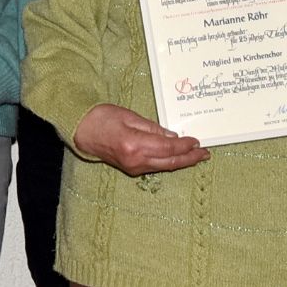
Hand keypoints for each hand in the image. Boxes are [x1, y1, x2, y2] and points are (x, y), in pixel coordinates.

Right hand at [72, 103, 207, 175]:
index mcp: (135, 145)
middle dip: (190, 159)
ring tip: (196, 156)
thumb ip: (153, 129)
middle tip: (205, 154)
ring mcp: (133, 168)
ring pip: (164, 167)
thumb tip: (173, 138)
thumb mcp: (130, 116)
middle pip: (170, 163)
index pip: (168, 149)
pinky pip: (155, 167)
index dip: (185, 146)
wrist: (81, 132)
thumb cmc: (101, 118)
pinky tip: (176, 157)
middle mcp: (135, 161)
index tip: (197, 142)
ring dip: (181, 162)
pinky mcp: (131, 170)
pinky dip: (168, 162)